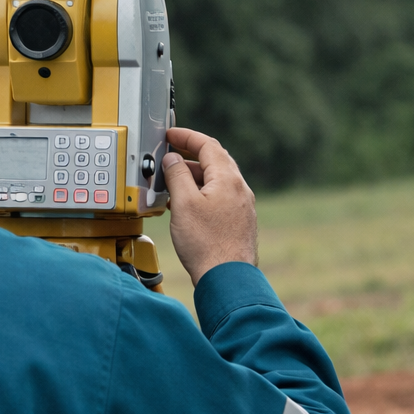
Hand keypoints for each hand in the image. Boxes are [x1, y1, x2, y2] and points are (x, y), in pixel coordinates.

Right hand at [161, 127, 258, 285]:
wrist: (226, 278)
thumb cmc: (207, 245)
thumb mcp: (184, 203)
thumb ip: (177, 175)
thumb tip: (172, 159)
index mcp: (228, 179)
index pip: (208, 145)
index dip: (186, 136)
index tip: (170, 135)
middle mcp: (240, 190)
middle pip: (215, 161)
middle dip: (190, 156)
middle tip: (170, 156)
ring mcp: (242, 207)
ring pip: (217, 181)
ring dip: (195, 177)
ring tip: (173, 184)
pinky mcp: (240, 222)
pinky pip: (220, 198)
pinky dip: (202, 194)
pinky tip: (187, 207)